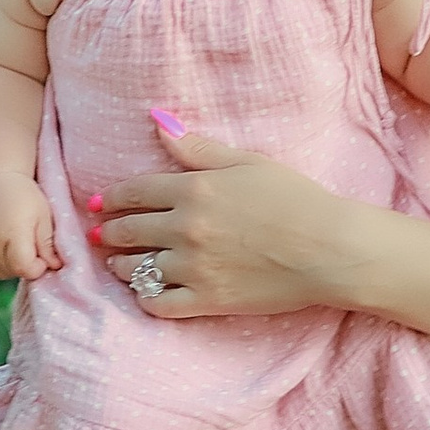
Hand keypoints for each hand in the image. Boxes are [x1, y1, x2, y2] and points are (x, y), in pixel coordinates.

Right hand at [0, 179, 60, 281]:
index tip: (43, 258)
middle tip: (32, 250)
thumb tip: (54, 266)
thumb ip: (47, 243)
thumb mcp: (43, 214)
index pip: (23, 267)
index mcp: (13, 231)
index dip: (37, 268)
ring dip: (10, 268)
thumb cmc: (24, 195)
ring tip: (18, 250)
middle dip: (25, 267)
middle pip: (11, 272)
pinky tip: (3, 252)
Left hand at [93, 118, 374, 316]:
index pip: (134, 192)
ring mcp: (193, 267)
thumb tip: (160, 125)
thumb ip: (199, 149)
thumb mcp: (248, 162)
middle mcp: (185, 228)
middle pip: (128, 230)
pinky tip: (144, 292)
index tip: (101, 203)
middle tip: (100, 234)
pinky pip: (158, 303)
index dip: (113, 197)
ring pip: (136, 268)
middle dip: (109, 231)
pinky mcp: (206, 300)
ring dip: (120, 265)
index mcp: (193, 189)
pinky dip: (145, 298)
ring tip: (115, 264)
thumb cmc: (297, 199)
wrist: (329, 249)